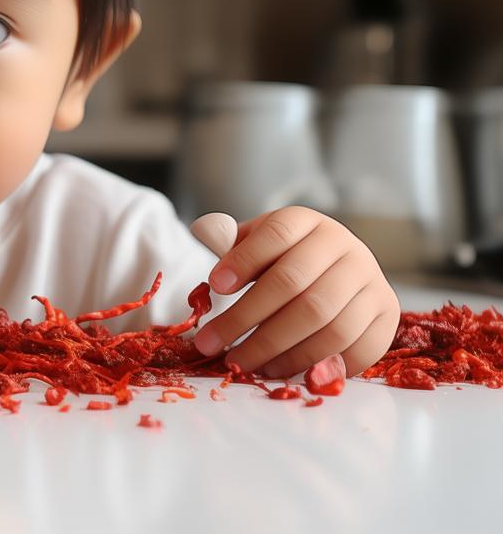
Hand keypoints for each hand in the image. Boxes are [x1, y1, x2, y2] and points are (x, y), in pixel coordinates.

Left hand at [189, 207, 399, 377]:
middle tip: (211, 343)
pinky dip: (316, 364)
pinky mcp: (387, 316)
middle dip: (246, 318)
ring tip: (243, 363)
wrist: (337, 272)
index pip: (277, 234)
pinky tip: (280, 370)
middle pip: (295, 285)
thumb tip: (206, 233)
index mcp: (309, 223)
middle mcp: (347, 248)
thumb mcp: (257, 243)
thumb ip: (231, 243)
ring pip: (325, 323)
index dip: (244, 259)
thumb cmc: (284, 260)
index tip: (214, 286)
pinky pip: (355, 348)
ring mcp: (372, 282)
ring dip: (278, 350)